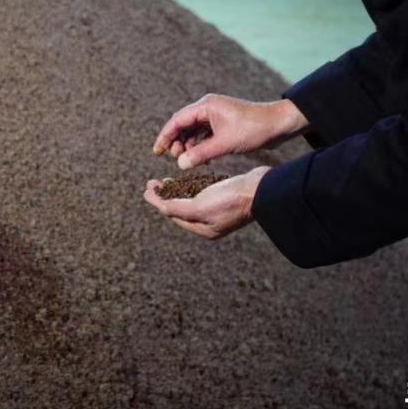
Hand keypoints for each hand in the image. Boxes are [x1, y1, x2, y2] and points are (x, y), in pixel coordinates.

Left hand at [142, 167, 271, 239]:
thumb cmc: (231, 199)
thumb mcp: (200, 206)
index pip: (173, 215)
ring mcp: (218, 210)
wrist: (261, 188)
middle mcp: (210, 222)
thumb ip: (178, 208)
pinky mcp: (225, 196)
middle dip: (165, 196)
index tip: (146, 190)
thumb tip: (161, 208)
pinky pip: (202, 193)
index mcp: (203, 229)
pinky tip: (186, 179)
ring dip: (176, 190)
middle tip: (152, 183)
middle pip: (180, 208)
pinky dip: (191, 186)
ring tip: (163, 181)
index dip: (158, 202)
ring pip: (191, 200)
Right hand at [152, 94, 308, 169]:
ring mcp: (216, 115)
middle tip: (174, 159)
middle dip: (176, 142)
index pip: (177, 120)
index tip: (157, 151)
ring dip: (189, 145)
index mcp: (206, 106)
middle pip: (183, 124)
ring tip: (187, 161)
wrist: (279, 125)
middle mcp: (208, 108)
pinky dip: (201, 146)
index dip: (165, 136)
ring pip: (194, 130)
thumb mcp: (225, 144)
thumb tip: (180, 164)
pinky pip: (205, 134)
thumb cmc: (254, 130)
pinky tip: (202, 159)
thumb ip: (200, 154)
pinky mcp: (224, 124)